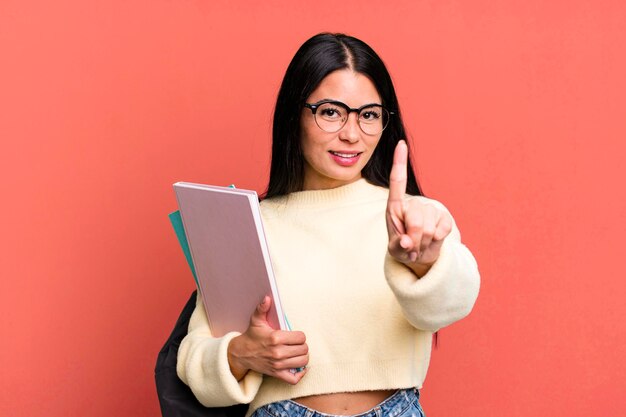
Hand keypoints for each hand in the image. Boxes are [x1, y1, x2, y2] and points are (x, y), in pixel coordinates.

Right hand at [227, 296, 307, 383]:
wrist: (240, 354)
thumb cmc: (251, 336)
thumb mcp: (256, 320)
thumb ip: (263, 308)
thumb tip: (267, 298)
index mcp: (276, 338)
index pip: (301, 337)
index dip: (300, 336)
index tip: (294, 336)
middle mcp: (278, 352)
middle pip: (304, 349)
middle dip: (302, 346)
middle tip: (296, 344)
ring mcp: (278, 365)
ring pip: (302, 362)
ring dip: (302, 357)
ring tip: (297, 353)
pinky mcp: (276, 374)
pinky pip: (294, 379)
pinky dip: (300, 375)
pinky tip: (299, 367)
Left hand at [386, 140, 452, 275]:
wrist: (420, 255)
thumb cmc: (402, 248)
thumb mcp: (395, 250)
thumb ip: (398, 246)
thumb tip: (407, 242)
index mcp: (395, 207)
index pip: (397, 182)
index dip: (399, 162)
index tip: (401, 144)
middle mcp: (412, 204)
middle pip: (415, 218)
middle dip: (413, 238)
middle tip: (411, 246)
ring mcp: (430, 209)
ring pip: (428, 227)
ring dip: (423, 242)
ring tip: (419, 244)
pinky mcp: (444, 217)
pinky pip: (443, 228)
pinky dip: (436, 240)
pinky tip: (432, 241)